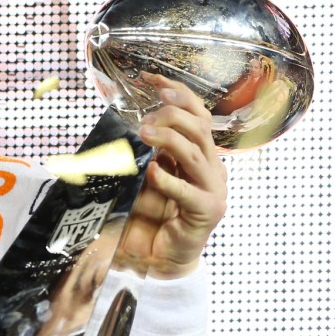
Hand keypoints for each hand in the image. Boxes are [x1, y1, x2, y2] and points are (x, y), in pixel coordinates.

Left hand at [116, 72, 227, 278]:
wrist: (163, 259)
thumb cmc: (155, 217)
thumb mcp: (147, 175)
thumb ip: (144, 152)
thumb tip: (121, 126)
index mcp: (201, 154)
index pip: (196, 112)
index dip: (176, 91)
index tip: (149, 77)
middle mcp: (211, 167)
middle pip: (200, 127)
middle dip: (173, 113)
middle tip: (146, 117)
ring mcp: (212, 188)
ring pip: (196, 153)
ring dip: (169, 139)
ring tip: (144, 134)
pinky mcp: (206, 211)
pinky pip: (188, 191)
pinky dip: (169, 180)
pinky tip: (152, 172)